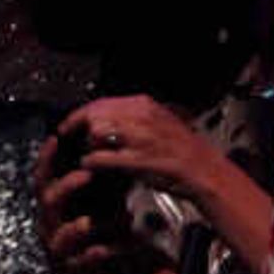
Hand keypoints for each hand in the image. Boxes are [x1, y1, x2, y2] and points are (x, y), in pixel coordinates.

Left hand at [52, 95, 218, 199]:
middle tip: (74, 140)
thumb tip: (108, 116)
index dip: (81, 113)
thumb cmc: (183, 150)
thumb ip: (136, 116)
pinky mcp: (136, 160)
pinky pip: (100, 157)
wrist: (204, 171)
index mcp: (145, 105)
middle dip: (80, 128)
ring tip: (92, 155)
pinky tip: (92, 167)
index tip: (70, 124)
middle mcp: (141, 117)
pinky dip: (91, 162)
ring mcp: (138, 138)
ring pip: (96, 132)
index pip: (102, 102)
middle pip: (95, 114)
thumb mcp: (161, 121)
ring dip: (88, 145)